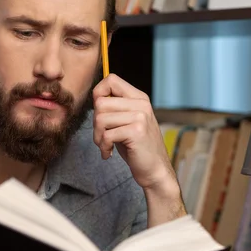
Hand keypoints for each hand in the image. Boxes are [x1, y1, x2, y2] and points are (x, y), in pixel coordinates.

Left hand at [92, 73, 175, 190]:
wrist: (155, 170)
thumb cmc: (137, 147)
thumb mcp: (127, 122)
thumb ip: (115, 108)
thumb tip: (95, 98)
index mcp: (139, 98)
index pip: (111, 80)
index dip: (99, 93)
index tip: (100, 113)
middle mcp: (141, 104)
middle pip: (101, 102)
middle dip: (95, 123)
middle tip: (102, 137)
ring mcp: (140, 117)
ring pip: (101, 119)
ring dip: (98, 137)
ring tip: (106, 145)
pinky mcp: (136, 132)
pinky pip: (107, 135)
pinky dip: (103, 147)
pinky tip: (109, 153)